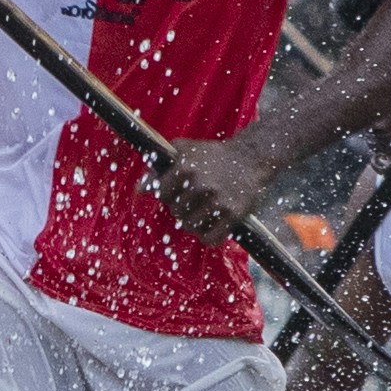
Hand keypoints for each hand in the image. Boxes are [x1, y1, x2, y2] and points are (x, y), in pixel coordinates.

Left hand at [152, 131, 276, 239]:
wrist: (250, 158)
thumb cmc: (212, 155)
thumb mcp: (184, 150)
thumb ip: (158, 167)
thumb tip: (139, 190)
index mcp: (186, 167)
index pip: (162, 193)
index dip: (167, 194)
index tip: (177, 191)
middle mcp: (201, 185)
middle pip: (176, 212)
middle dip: (181, 208)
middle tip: (193, 200)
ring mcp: (218, 201)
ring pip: (190, 227)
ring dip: (194, 223)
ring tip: (202, 212)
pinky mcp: (233, 215)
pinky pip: (210, 239)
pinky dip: (208, 237)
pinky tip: (211, 226)